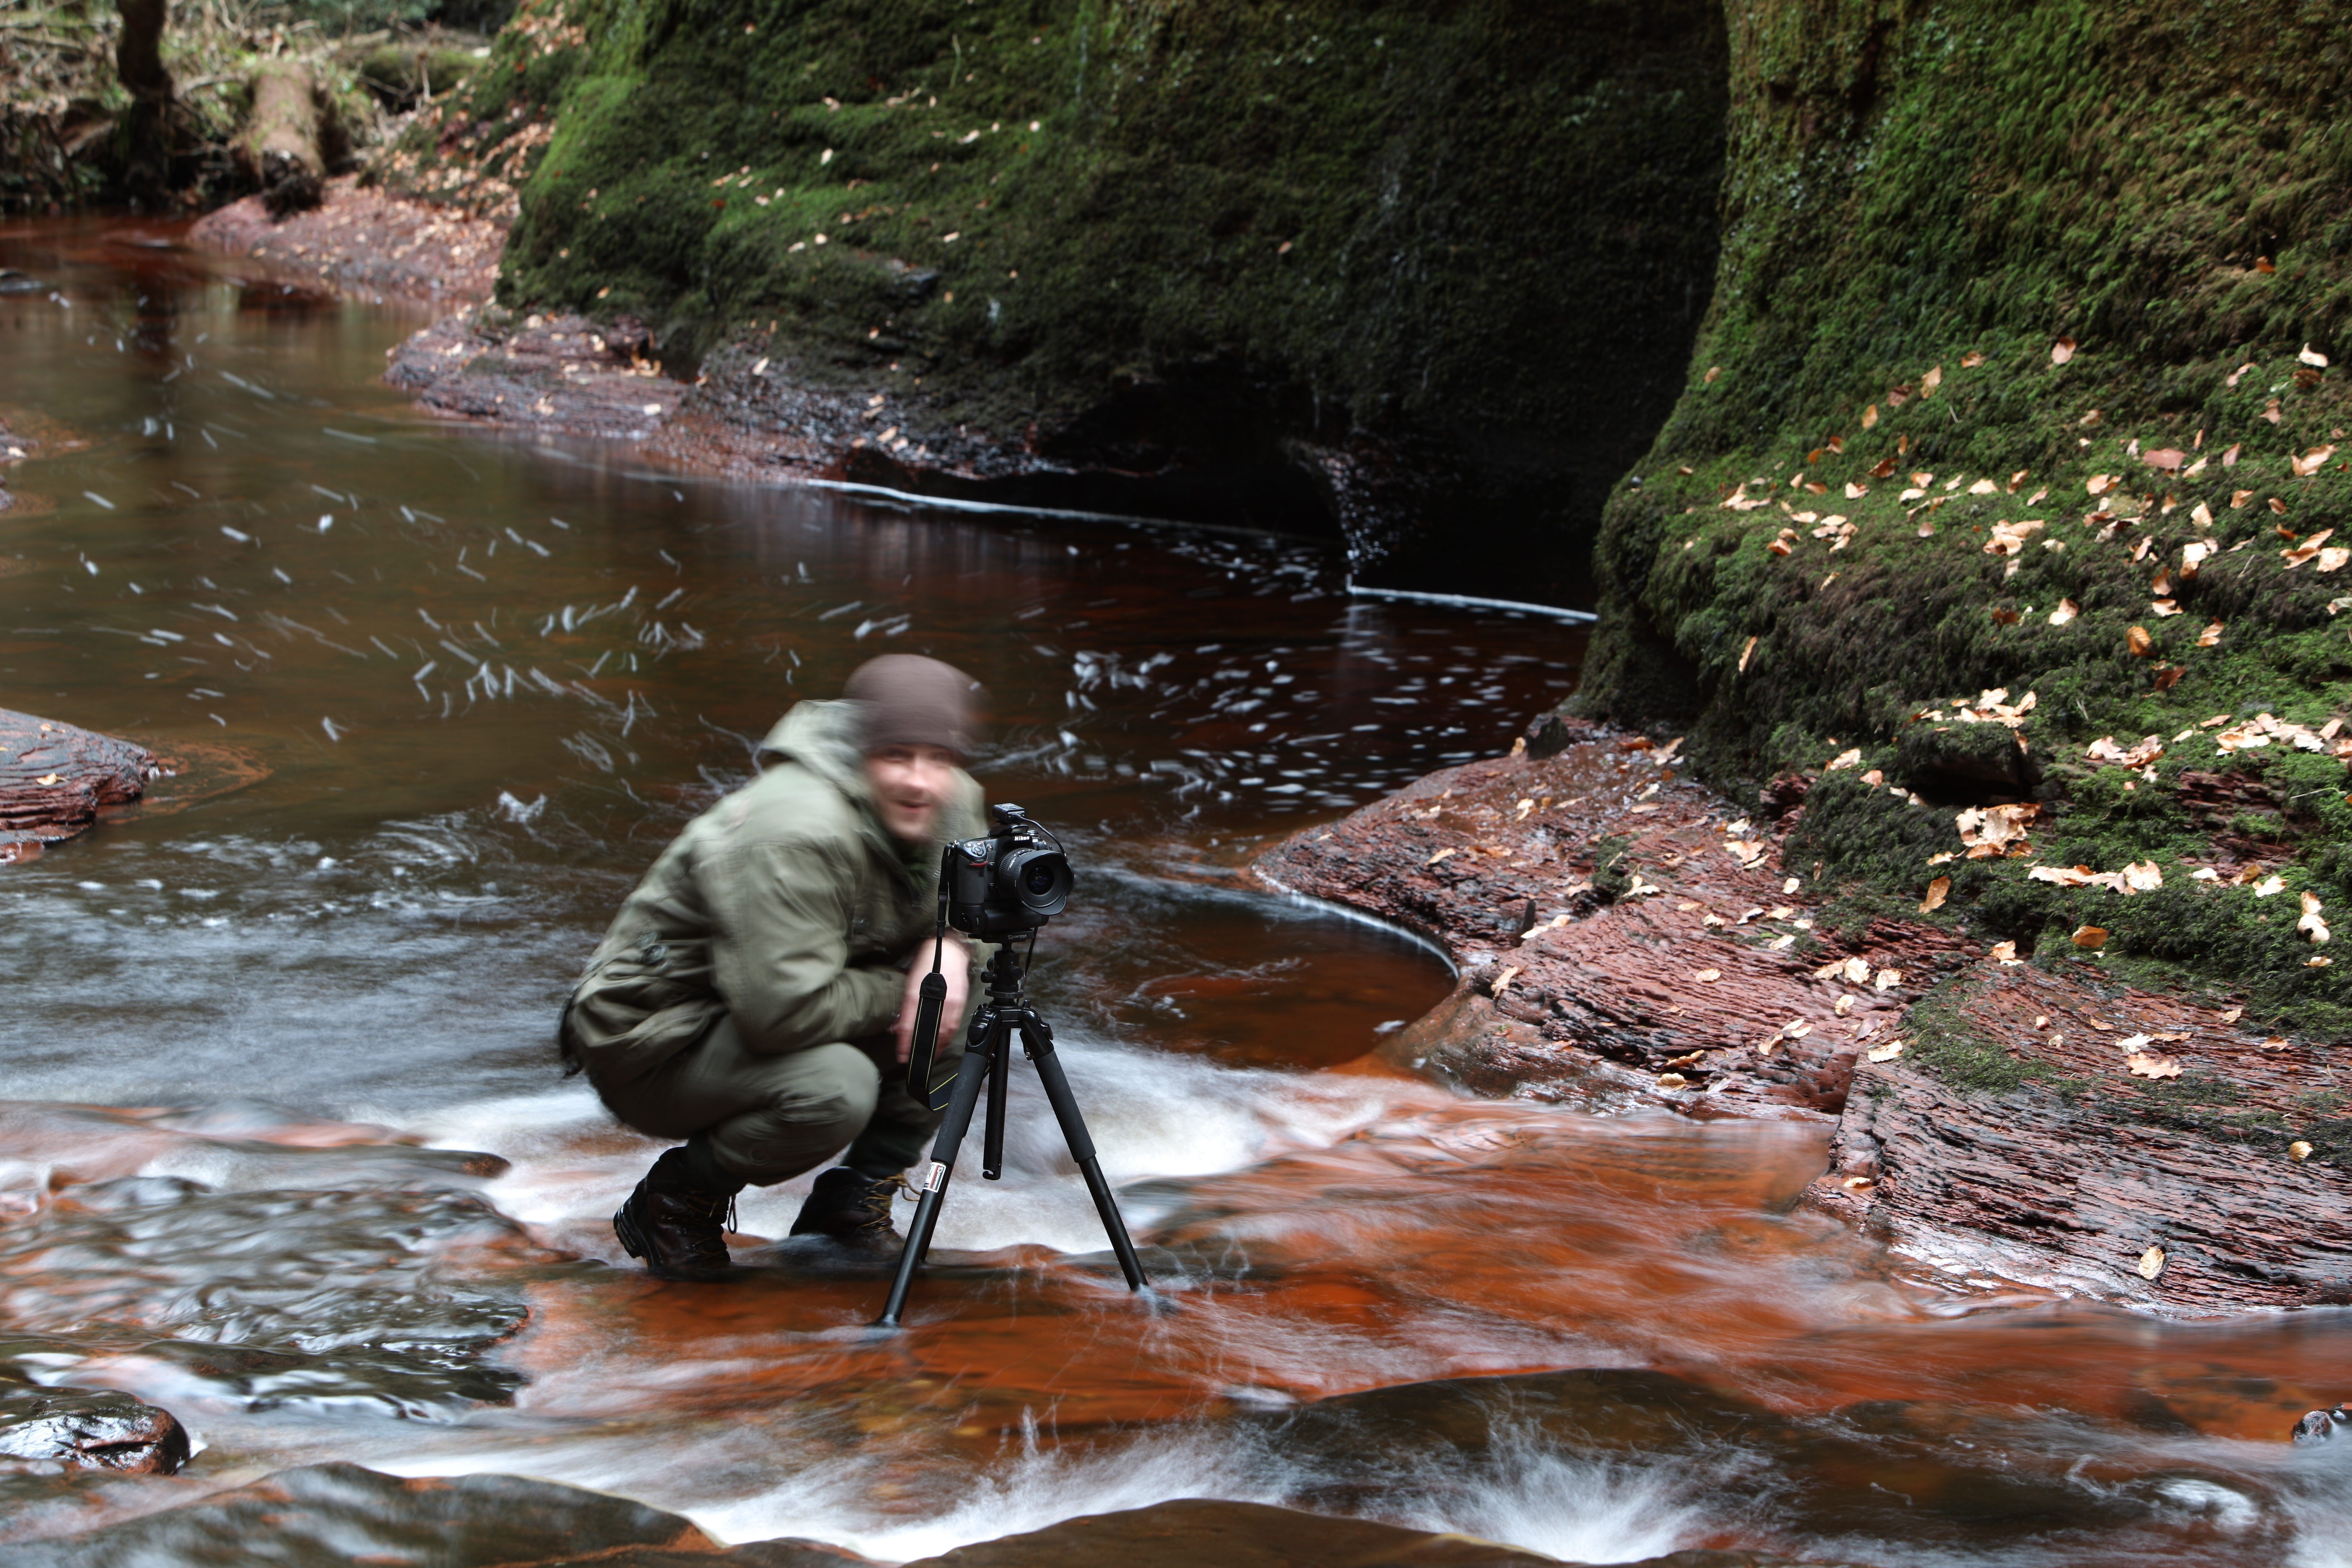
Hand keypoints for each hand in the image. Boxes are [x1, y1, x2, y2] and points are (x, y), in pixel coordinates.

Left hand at [895, 933, 970, 1064]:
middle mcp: (934, 999)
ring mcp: (949, 1001)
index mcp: (917, 993)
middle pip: (928, 1031)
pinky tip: (943, 1042)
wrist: (949, 950)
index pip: (909, 1025)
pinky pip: (953, 1024)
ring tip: (929, 1055)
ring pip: (943, 1031)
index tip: (902, 1055)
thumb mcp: (910, 985)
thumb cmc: (927, 963)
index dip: (905, 1042)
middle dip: (921, 1048)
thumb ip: (905, 1008)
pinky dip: (947, 1036)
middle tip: (914, 1058)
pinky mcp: (959, 1001)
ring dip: (936, 1046)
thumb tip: (898, 1027)